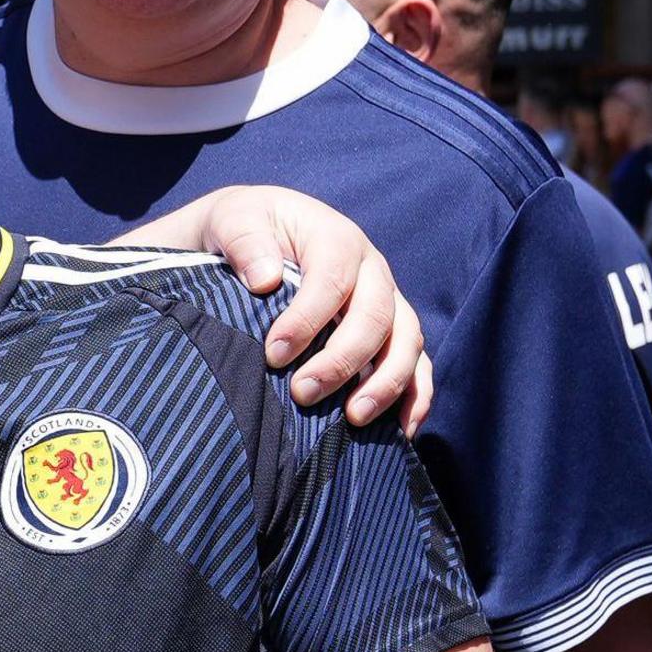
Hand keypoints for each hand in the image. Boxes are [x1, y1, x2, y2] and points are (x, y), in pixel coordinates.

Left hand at [157, 185, 433, 430]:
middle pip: (375, 316)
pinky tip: (402, 431)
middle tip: (302, 393)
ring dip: (385, 383)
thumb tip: (266, 279)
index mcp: (336, 239)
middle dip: (342, 360)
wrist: (260, 237)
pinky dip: (416, 397)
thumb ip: (245, 241)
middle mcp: (372, 270)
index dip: (307, 320)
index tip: (273, 355)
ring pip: (406, 341)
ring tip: (353, 418)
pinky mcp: (393, 333)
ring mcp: (388, 302)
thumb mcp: (233, 220)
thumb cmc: (245, 230)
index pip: (332, 279)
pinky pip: (418, 364)